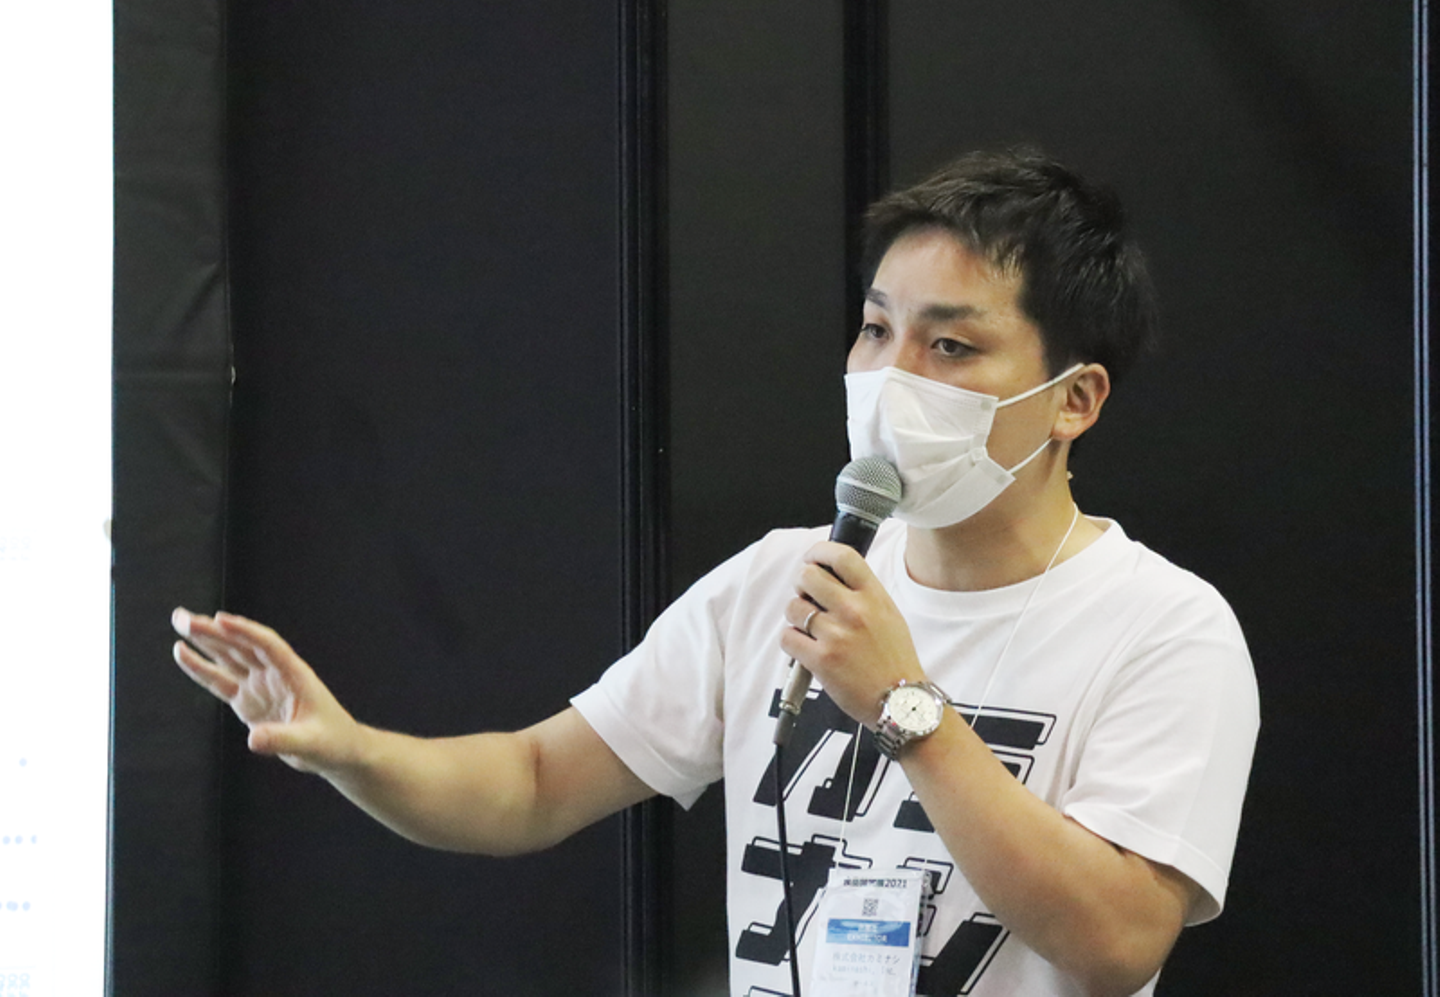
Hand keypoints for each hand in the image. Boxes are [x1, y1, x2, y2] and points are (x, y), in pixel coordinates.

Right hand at [171, 607, 359, 773]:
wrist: (336, 749)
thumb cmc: (331, 743)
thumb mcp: (310, 743)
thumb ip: (282, 740)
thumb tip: (253, 740)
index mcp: (295, 674)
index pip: (268, 646)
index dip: (246, 632)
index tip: (220, 619)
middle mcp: (275, 674)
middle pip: (242, 645)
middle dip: (213, 631)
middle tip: (183, 618)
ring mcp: (260, 685)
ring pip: (229, 657)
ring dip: (205, 640)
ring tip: (180, 622)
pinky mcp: (248, 700)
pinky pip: (221, 681)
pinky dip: (202, 668)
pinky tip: (183, 653)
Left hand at [777, 541, 925, 725]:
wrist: (902, 703)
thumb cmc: (895, 660)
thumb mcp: (889, 615)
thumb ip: (862, 593)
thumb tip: (830, 575)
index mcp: (874, 596)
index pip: (842, 556)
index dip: (819, 551)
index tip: (812, 558)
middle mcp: (855, 611)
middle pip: (808, 576)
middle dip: (801, 585)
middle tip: (807, 598)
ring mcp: (837, 635)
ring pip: (793, 607)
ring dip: (796, 617)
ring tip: (810, 629)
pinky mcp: (821, 660)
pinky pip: (787, 637)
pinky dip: (792, 641)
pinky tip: (805, 648)